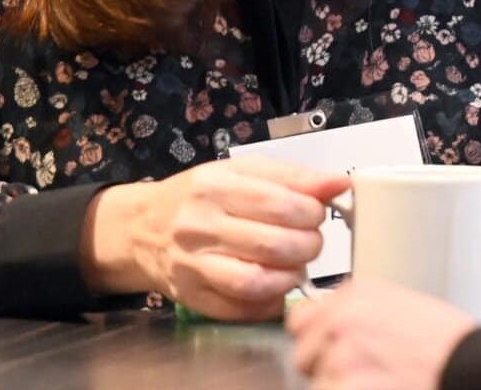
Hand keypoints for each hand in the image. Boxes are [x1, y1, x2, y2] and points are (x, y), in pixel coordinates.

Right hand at [83, 155, 349, 320]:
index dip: (313, 211)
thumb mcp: (242, 172)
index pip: (281, 203)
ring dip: (291, 275)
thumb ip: (293, 177)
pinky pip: (242, 308)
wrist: (141, 228)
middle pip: (275, 244)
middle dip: (309, 245)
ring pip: (258, 281)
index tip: (318, 213)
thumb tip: (339, 184)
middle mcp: (199, 226)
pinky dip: (271, 300)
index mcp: (215, 186)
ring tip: (296, 264)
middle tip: (310, 240)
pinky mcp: (193, 296)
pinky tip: (276, 285)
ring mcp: (193, 265)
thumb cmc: (198, 197)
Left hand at [288, 280, 473, 389]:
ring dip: (341, 386)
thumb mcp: (401, 306)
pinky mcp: (346, 384)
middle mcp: (343, 317)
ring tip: (379, 381)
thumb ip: (358, 311)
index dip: (317, 340)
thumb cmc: (446, 343)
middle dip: (325, 368)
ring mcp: (342, 353)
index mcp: (356, 293)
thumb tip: (324, 326)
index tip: (331, 349)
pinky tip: (380, 389)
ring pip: (318, 382)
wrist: (469, 367)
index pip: (301, 319)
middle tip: (365, 372)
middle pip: (303, 354)